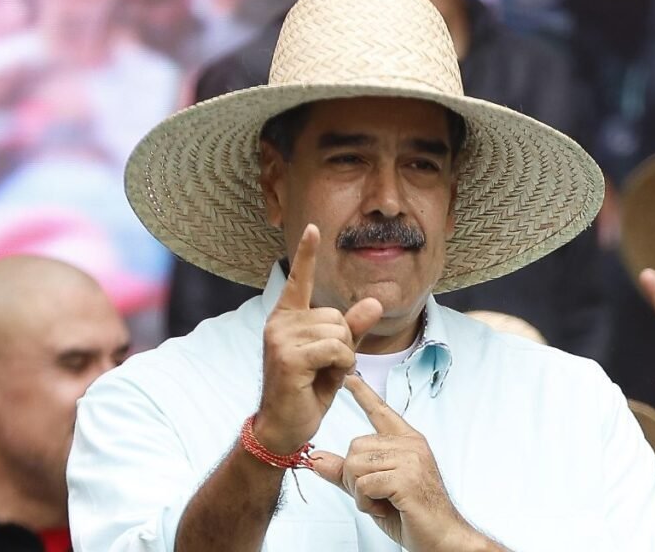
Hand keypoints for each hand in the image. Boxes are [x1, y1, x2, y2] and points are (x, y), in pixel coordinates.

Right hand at [254, 224, 383, 452]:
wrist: (284, 427)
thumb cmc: (307, 390)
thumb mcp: (336, 356)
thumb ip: (354, 328)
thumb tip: (375, 301)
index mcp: (287, 318)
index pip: (300, 280)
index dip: (307, 253)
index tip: (312, 228)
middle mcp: (280, 323)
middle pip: (338, 315)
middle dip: (344, 343)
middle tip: (324, 367)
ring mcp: (281, 338)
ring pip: (340, 332)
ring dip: (343, 357)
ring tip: (321, 375)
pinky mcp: (289, 357)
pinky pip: (337, 348)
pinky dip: (342, 365)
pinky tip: (322, 379)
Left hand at [312, 375, 496, 551]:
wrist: (441, 537)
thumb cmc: (413, 514)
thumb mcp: (373, 490)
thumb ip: (346, 473)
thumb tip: (317, 459)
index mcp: (407, 442)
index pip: (381, 411)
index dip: (363, 393)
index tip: (350, 377)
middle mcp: (410, 445)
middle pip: (355, 447)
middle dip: (353, 477)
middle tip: (375, 495)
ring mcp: (410, 459)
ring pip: (356, 465)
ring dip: (360, 492)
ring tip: (383, 501)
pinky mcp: (406, 477)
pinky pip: (363, 484)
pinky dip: (366, 502)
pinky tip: (386, 506)